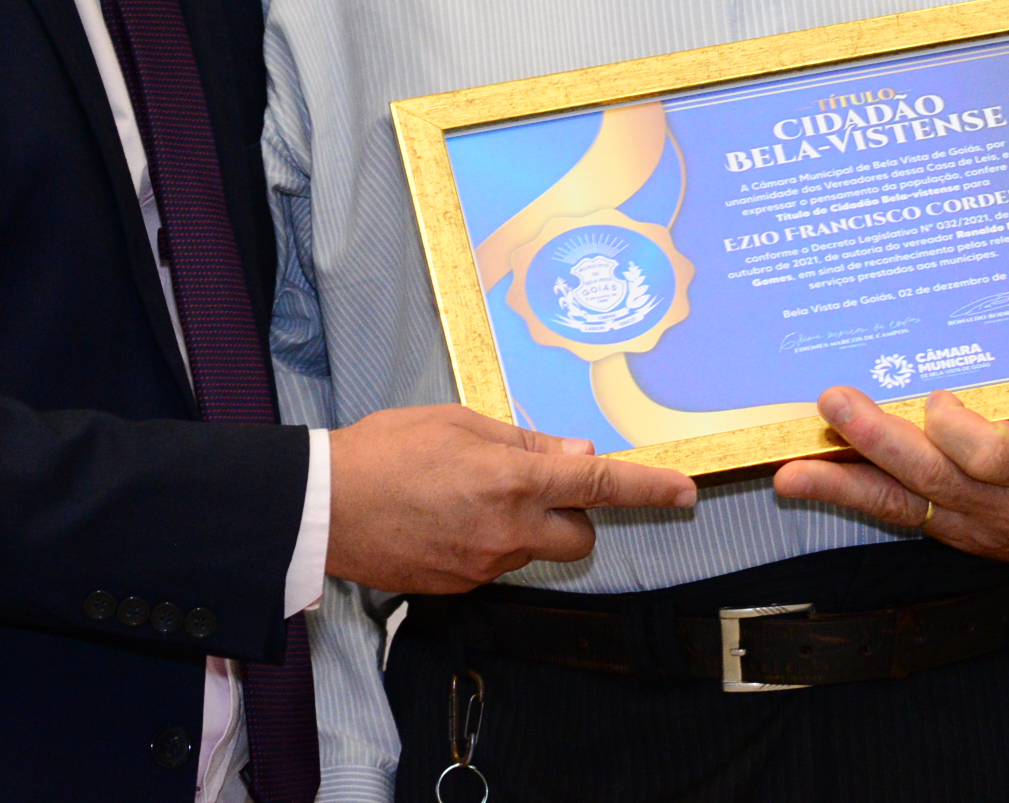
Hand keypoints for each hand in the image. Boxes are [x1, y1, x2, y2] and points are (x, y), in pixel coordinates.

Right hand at [326, 404, 696, 593]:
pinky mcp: (459, 586)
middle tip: (532, 484)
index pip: (599, 487)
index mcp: (512, 481)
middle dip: (572, 513)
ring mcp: (484, 565)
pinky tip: (446, 519)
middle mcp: (507, 530)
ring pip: (535, 550)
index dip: (648, 489)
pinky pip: (496, 564)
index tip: (685, 493)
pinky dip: (488, 542)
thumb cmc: (385, 450)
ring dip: (525, 526)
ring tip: (468, 495)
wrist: (323, 506)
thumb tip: (576, 456)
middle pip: (578, 536)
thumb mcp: (458, 422)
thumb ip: (522, 442)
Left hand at [771, 388, 1008, 564]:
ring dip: (842, 481)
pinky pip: (898, 514)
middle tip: (833, 403)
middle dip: (878, 439)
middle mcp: (1004, 505)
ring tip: (792, 471)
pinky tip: (808, 479)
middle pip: (934, 476)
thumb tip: (957, 342)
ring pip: (903, 503)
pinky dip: (853, 492)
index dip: (957, 428)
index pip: (994, 455)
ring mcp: (974, 527)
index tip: (936, 397)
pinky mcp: (951, 536)